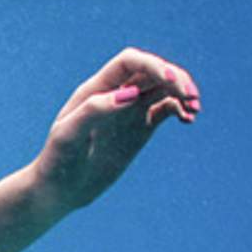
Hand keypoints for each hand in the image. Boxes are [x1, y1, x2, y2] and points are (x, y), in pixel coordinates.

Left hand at [32, 47, 200, 210]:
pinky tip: (187, 119)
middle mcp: (115, 95)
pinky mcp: (139, 129)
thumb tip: (129, 94)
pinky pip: (165, 109)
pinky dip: (180, 109)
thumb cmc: (57, 161)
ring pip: (163, 89)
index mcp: (95, 90)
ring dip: (182, 92)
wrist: (59, 189)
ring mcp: (129, 111)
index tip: (169, 80)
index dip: (152, 65)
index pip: (129, 62)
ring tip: (194, 108)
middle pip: (151, 71)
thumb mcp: (68, 136)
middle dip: (175, 78)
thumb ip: (94, 110)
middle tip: (191, 97)